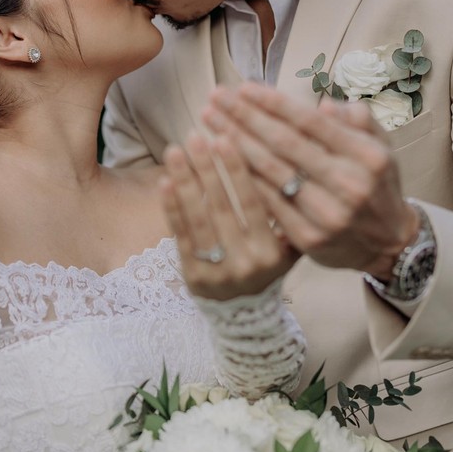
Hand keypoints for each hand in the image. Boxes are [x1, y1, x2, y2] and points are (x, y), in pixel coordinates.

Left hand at [159, 131, 297, 300]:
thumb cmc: (268, 266)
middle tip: (195, 136)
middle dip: (206, 168)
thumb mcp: (288, 246)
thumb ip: (287, 213)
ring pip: (198, 219)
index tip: (224, 138)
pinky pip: (181, 236)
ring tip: (174, 151)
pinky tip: (164, 182)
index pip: (253, 203)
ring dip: (184, 181)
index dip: (237, 169)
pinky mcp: (193, 276)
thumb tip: (284, 161)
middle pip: (222, 206)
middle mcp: (246, 263)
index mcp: (273, 252)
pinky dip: (171, 208)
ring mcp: (217, 272)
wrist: (246, 315)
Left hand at [201, 83, 418, 278]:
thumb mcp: (381, 147)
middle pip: (284, 143)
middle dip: (244, 116)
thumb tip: (324, 105)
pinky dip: (241, 177)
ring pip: (270, 171)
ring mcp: (328, 214)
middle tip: (215, 96)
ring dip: (234, 141)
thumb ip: (357, 120)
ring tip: (209, 119)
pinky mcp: (308, 238)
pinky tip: (219, 159)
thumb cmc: (376, 185)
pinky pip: (266, 202)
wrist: (390, 244)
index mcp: (367, 156)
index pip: (310, 122)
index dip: (274, 103)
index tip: (243, 87)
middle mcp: (349, 185)